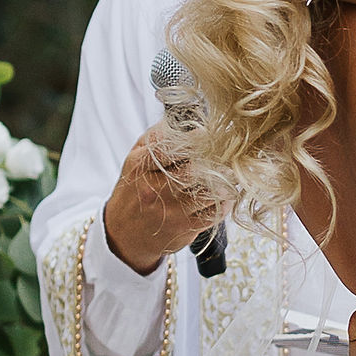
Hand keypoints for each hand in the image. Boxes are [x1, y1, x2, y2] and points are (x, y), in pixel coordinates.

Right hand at [101, 121, 223, 275]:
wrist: (123, 235)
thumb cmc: (134, 190)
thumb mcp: (135, 159)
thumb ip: (156, 137)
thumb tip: (186, 120)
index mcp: (140, 165)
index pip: (172, 146)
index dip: (197, 138)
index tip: (210, 134)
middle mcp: (154, 189)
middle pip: (195, 169)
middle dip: (217, 160)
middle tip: (231, 153)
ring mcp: (170, 211)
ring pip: (209, 190)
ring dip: (226, 180)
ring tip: (232, 172)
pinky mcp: (185, 228)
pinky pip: (215, 211)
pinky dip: (224, 201)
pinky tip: (223, 194)